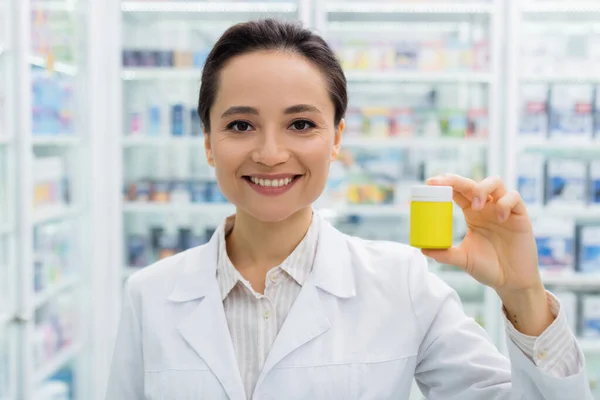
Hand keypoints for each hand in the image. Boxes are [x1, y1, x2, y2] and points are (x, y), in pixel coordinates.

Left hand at [423, 174, 552, 335]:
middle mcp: (487, 207)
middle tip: (443, 183)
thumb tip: (422, 249)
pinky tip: (500, 216)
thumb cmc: (488, 268)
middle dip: (457, 180)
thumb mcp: (463, 259)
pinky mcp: (520, 215)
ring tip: (475, 206)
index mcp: (472, 213)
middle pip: (472, 183)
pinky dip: (505, 202)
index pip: (458, 191)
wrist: (511, 281)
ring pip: (495, 182)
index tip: (430, 182)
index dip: (446, 183)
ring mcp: (504, 209)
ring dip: (482, 188)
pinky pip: (514, 198)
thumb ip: (445, 254)